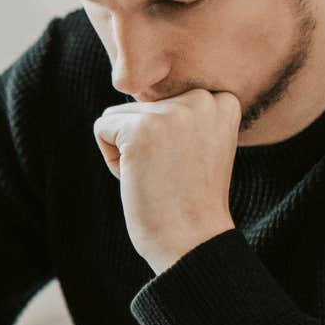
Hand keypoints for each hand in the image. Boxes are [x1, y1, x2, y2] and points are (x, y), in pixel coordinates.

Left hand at [92, 89, 240, 273]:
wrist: (192, 239)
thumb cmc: (190, 198)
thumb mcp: (199, 143)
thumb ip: (182, 113)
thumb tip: (136, 84)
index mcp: (222, 100)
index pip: (166, 100)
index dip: (166, 138)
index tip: (188, 165)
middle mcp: (202, 98)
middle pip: (141, 106)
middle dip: (144, 142)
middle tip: (171, 175)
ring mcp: (172, 112)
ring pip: (120, 116)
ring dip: (128, 150)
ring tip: (157, 177)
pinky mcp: (141, 128)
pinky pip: (102, 128)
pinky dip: (111, 158)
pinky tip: (139, 177)